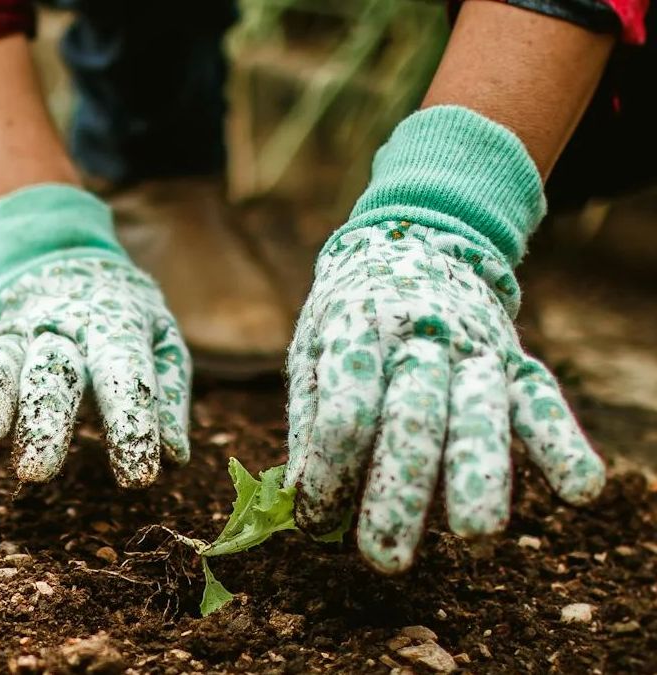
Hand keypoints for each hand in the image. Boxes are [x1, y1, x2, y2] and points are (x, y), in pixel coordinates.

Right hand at [0, 255, 191, 487]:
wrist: (61, 259)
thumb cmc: (121, 317)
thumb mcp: (160, 338)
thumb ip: (167, 393)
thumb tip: (176, 455)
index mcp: (113, 326)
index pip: (124, 374)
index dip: (132, 424)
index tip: (138, 476)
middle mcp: (58, 329)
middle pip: (50, 372)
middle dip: (42, 422)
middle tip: (35, 473)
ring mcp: (14, 336)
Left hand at [286, 221, 605, 572]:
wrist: (413, 245)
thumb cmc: (350, 319)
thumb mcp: (311, 350)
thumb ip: (309, 420)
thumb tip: (300, 497)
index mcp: (355, 332)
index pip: (344, 410)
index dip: (328, 472)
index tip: (315, 523)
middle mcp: (418, 337)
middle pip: (412, 419)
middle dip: (399, 493)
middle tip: (384, 558)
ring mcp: (472, 348)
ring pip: (479, 413)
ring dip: (479, 477)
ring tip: (476, 539)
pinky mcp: (515, 360)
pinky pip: (543, 401)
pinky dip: (565, 444)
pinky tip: (580, 491)